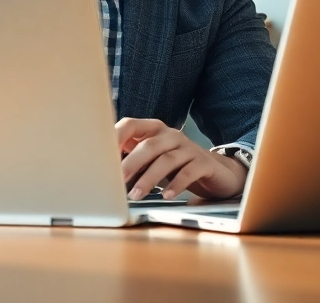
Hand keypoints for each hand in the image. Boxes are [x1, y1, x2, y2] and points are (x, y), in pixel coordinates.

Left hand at [115, 118, 248, 200]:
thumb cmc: (177, 167)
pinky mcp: (204, 163)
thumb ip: (133, 160)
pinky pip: (189, 172)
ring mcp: (189, 148)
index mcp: (155, 131)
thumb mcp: (153, 161)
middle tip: (117, 181)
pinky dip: (176, 184)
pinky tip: (166, 195)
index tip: (102, 155)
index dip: (115, 137)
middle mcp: (172, 135)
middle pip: (149, 145)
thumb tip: (103, 172)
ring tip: (136, 195)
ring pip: (167, 159)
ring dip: (149, 178)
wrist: (217, 173)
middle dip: (131, 163)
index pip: (131, 124)